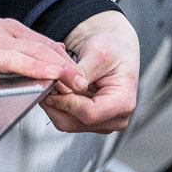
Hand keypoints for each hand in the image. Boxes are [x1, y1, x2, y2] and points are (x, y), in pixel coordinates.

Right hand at [0, 9, 88, 92]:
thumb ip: (25, 43)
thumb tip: (56, 50)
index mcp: (7, 31)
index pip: (42, 45)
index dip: (64, 61)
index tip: (82, 77)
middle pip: (32, 51)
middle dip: (58, 67)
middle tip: (78, 82)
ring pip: (8, 59)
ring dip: (31, 68)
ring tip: (49, 78)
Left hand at [40, 10, 139, 133]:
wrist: (113, 48)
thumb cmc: (112, 49)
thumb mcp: (98, 54)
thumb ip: (81, 73)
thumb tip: (64, 88)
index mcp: (123, 103)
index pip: (90, 114)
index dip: (66, 102)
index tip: (53, 86)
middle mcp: (114, 119)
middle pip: (75, 123)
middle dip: (56, 103)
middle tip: (47, 81)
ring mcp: (101, 122)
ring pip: (65, 123)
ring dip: (53, 103)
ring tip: (51, 81)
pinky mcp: (88, 120)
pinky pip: (64, 118)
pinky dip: (55, 103)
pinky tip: (54, 87)